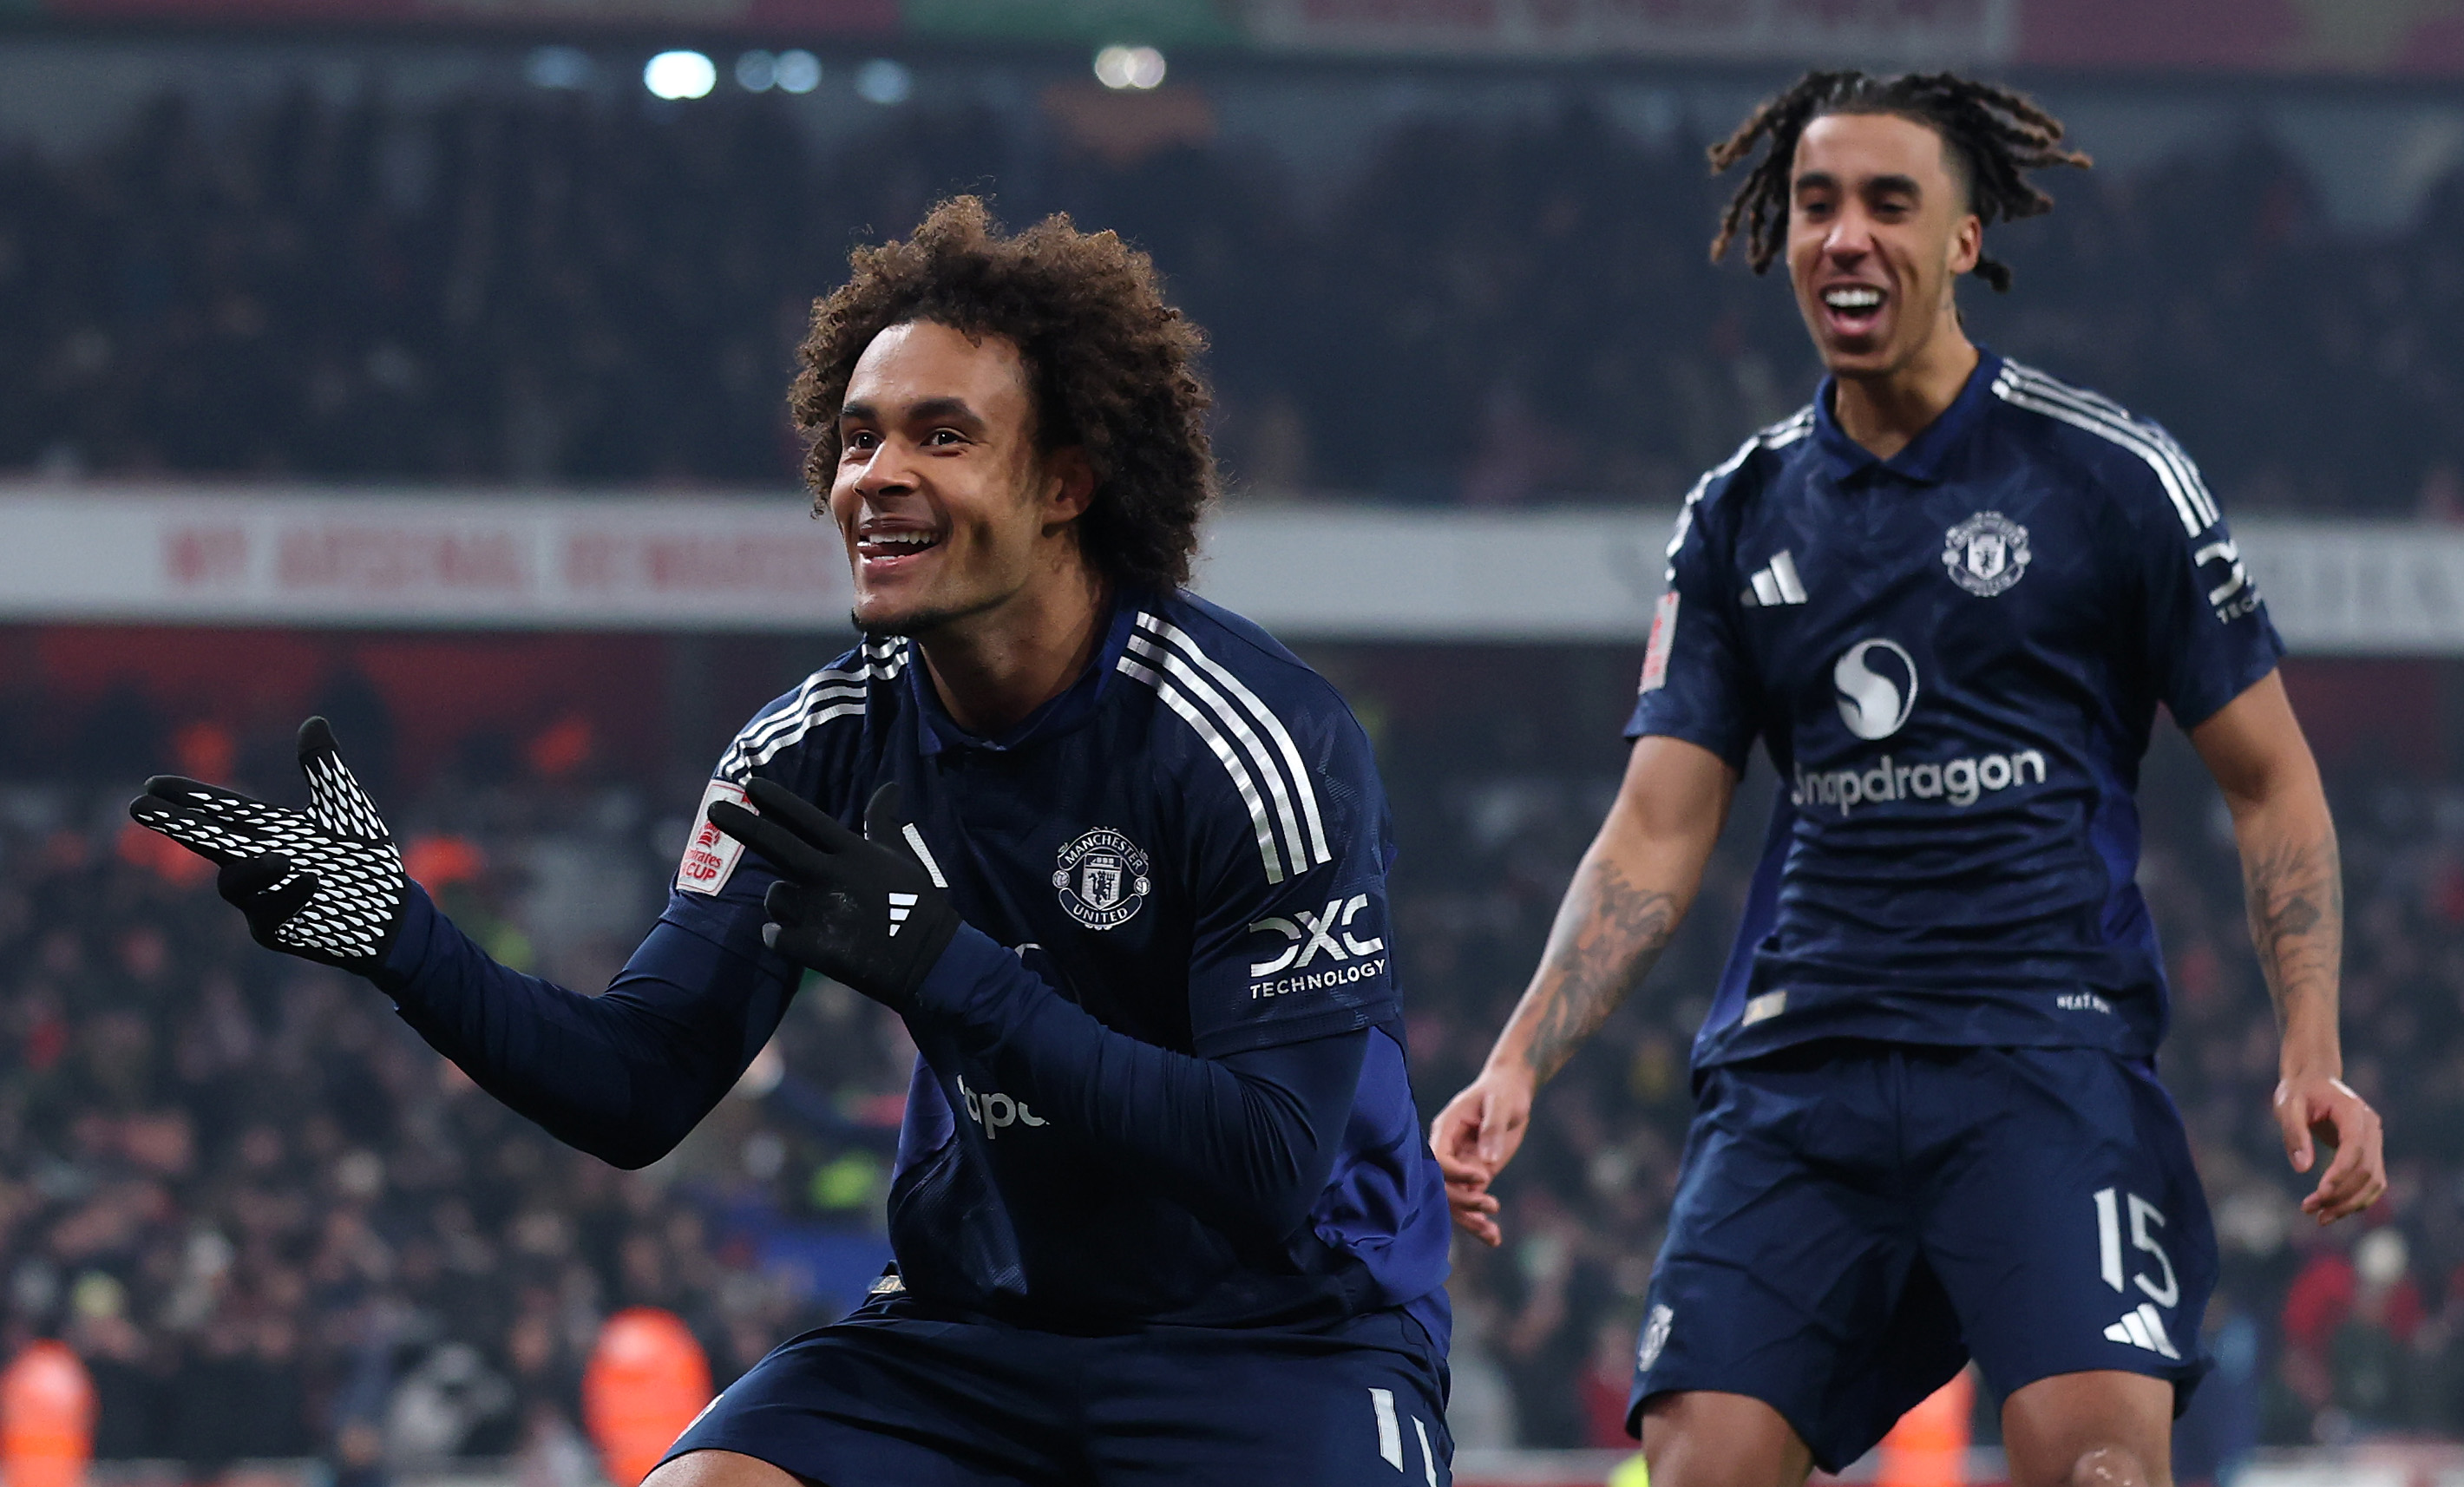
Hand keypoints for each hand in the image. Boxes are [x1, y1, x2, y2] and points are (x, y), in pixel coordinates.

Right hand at [127, 717, 407, 973]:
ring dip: (252, 868)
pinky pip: (269, 912)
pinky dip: (288, 893)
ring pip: (232, 882)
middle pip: (206, 841)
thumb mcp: (346, 808)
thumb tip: (314, 721)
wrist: (392, 911)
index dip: (187, 797)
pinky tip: (313, 880)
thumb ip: (325, 769)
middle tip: (139, 806)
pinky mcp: (276, 929)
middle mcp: (256, 862)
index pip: (220, 809)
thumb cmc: (363, 859)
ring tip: (282, 857)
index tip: (152, 784)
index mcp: (269, 830)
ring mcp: (261, 898)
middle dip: (173, 824)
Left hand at [708, 778, 956, 1012]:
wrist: (931, 962)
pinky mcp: (815, 948)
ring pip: (776, 897)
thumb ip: (884, 822)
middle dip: (742, 823)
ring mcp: (822, 911)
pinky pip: (774, 936)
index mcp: (853, 852)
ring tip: (818, 915)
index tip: (751, 786)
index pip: (806, 818)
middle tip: (715, 809)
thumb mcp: (902, 857)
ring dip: (785, 904)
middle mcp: (833, 875)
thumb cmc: (917, 905)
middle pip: (776, 844)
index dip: (776, 800)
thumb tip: (889, 786)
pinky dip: (780, 938)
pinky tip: (802, 941)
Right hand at [1430, 1066, 1535, 1246]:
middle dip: (1463, 1200)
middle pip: (1443, 1185)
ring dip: (1471, 1219)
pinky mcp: (1477, 1174)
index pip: (1438, 1160)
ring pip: (1456, 1199)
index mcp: (1446, 1130)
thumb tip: (1487, 1164)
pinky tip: (1494, 1238)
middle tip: (1492, 1205)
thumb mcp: (1501, 1104)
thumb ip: (1493, 1130)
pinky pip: (1473, 1201)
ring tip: (1492, 1234)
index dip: (1455, 1173)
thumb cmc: (1503, 1091)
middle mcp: (1449, 1151)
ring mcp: (1462, 1165)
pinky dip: (1481, 1220)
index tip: (1481, 1176)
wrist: (1512, 1090)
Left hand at [2274, 1072, 2385, 1223]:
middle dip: (2340, 1194)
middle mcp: (2371, 1127)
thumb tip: (2303, 1169)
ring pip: (2373, 1181)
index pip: (2354, 1148)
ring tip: (2319, 1217)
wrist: (2313, 1081)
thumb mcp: (2288, 1106)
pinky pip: (2371, 1181)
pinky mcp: (2370, 1152)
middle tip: (2309, 1209)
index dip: (2340, 1173)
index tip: (2319, 1193)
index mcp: (2354, 1112)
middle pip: (2366, 1170)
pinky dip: (2356, 1199)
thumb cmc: (2299, 1092)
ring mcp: (2374, 1141)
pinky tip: (2333, 1211)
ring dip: (2350, 1203)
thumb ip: (2294, 1133)